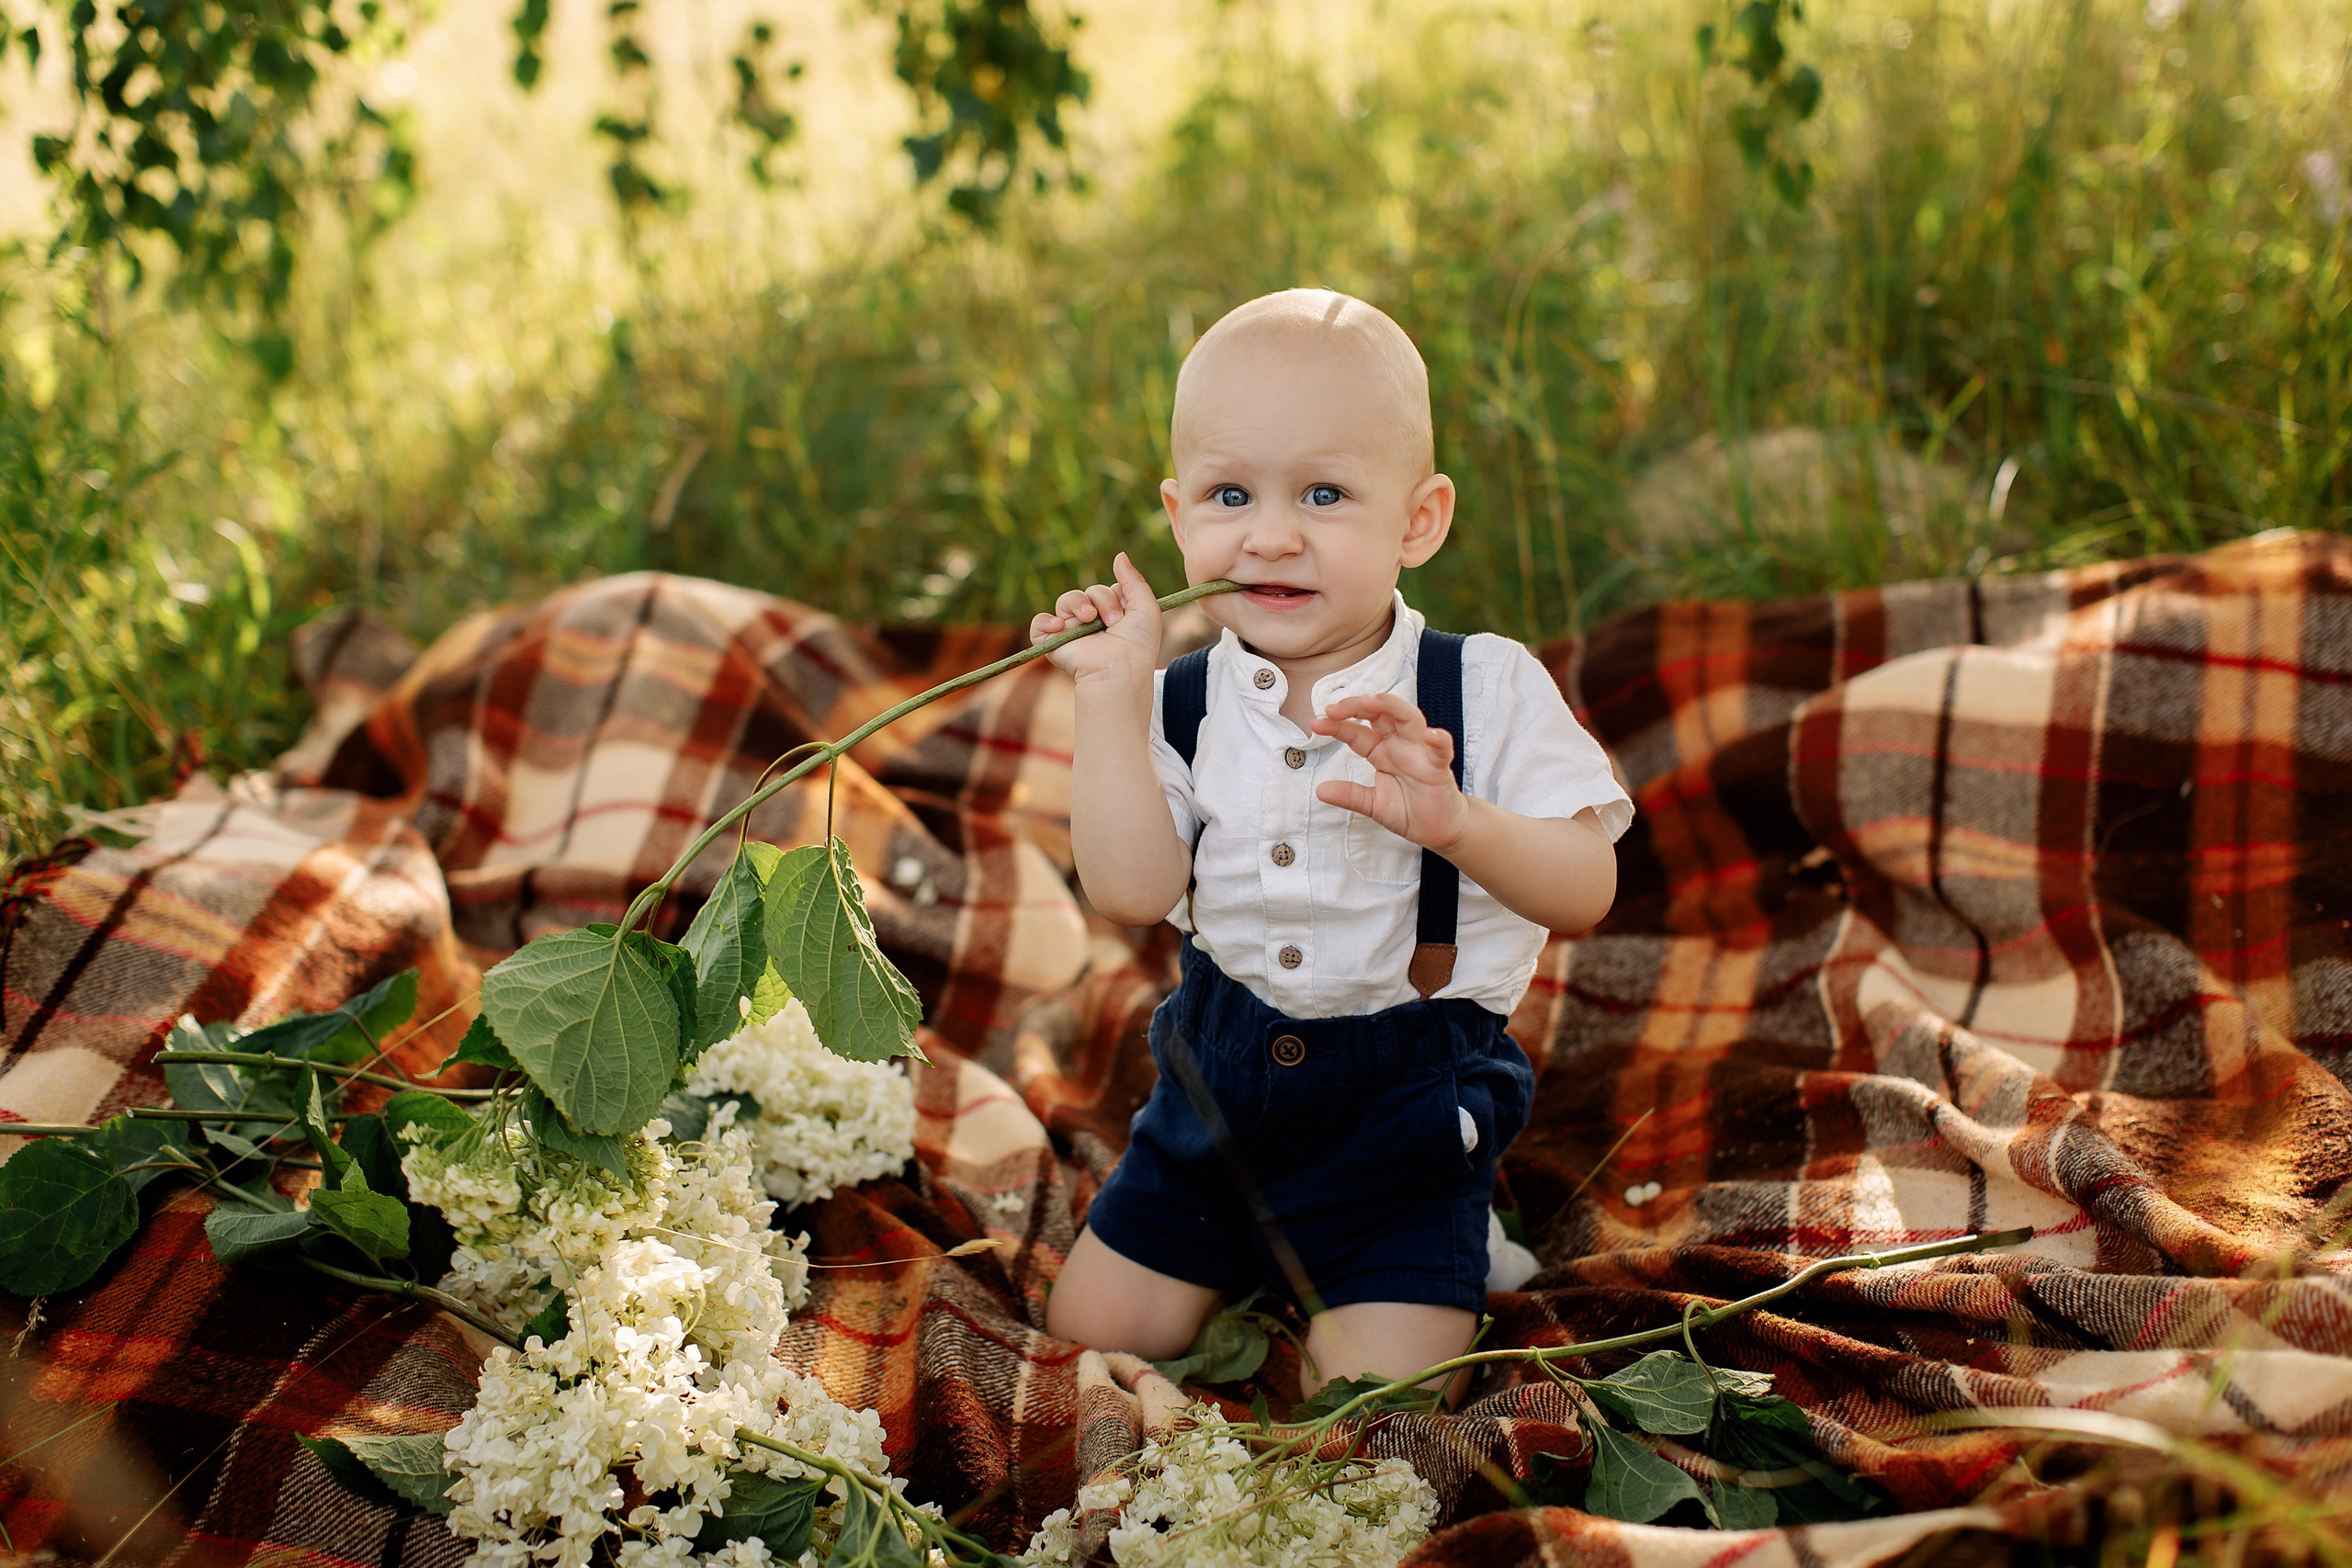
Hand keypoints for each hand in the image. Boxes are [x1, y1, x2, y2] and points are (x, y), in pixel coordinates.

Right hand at [1029, 552, 1161, 690]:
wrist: (1118, 669)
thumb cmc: (1137, 644)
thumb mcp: (1146, 607)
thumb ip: (1134, 580)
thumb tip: (1119, 555)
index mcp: (1112, 616)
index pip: (1107, 590)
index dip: (1116, 596)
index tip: (1126, 612)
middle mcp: (1091, 623)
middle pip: (1089, 591)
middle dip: (1102, 600)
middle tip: (1113, 621)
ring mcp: (1071, 632)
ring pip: (1066, 600)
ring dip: (1078, 604)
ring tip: (1088, 619)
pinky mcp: (1053, 643)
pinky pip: (1039, 623)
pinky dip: (1046, 622)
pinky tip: (1060, 627)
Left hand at [1310, 694, 1469, 850]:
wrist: (1437, 829)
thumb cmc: (1410, 810)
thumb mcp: (1373, 804)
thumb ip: (1350, 796)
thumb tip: (1321, 790)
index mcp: (1382, 751)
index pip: (1357, 732)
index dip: (1337, 726)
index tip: (1316, 724)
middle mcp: (1400, 745)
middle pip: (1380, 714)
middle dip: (1357, 706)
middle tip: (1334, 709)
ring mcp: (1420, 752)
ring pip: (1408, 718)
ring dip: (1391, 707)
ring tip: (1370, 702)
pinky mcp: (1439, 767)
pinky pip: (1441, 749)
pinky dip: (1438, 740)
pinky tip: (1430, 735)